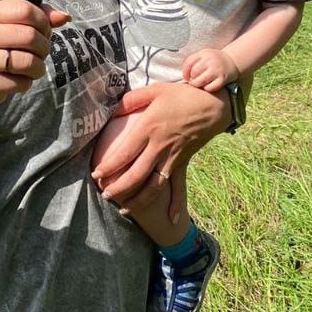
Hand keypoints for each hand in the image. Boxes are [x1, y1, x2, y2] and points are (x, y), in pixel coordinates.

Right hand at [0, 0, 70, 107]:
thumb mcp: (9, 25)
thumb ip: (37, 17)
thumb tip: (64, 17)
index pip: (24, 9)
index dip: (42, 21)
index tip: (43, 30)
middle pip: (29, 36)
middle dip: (43, 46)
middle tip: (40, 51)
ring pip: (29, 61)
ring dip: (38, 67)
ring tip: (32, 67)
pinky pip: (22, 82)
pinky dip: (26, 82)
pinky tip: (17, 79)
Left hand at [91, 82, 229, 220]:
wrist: (214, 105)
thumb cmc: (183, 95)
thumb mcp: (155, 91)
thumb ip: (132, 100)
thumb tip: (113, 108)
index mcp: (150, 128)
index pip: (125, 153)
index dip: (109, 166)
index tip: (96, 174)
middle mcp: (160, 146)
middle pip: (136, 174)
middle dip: (119, 188)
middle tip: (105, 195)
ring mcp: (173, 157)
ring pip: (154, 186)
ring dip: (139, 200)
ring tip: (124, 208)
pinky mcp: (183, 162)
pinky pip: (178, 187)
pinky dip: (175, 204)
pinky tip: (171, 219)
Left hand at [181, 47, 238, 91]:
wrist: (232, 60)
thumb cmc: (213, 60)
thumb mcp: (203, 55)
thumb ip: (193, 61)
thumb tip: (184, 76)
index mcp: (203, 53)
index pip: (188, 63)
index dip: (185, 72)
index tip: (186, 77)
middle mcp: (210, 60)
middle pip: (194, 73)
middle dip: (191, 79)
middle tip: (194, 81)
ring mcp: (217, 69)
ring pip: (199, 81)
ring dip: (197, 84)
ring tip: (199, 84)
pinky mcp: (223, 79)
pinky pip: (210, 88)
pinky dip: (207, 88)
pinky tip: (208, 85)